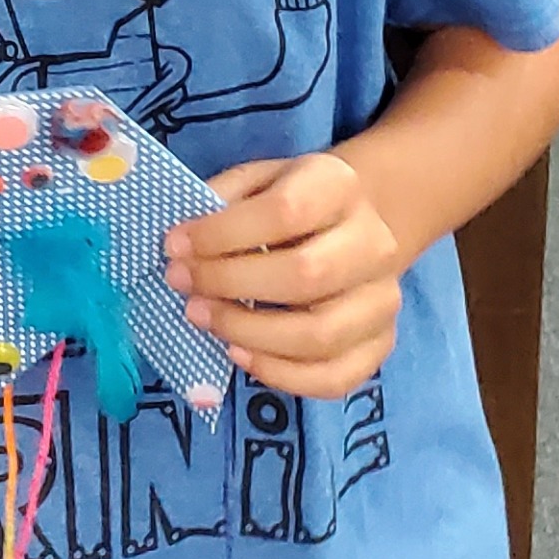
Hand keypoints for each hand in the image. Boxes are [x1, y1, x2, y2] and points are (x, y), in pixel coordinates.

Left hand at [162, 153, 400, 399]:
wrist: (355, 224)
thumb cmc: (294, 202)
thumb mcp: (257, 181)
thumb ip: (221, 202)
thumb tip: (181, 244)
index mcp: (340, 188)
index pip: (286, 211)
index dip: (223, 233)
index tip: (176, 245)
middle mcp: (374, 244)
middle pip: (306, 275)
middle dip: (231, 285)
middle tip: (183, 286)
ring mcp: (383, 300)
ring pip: (321, 335)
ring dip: (249, 334)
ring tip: (204, 319)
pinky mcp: (381, 343)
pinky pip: (335, 378)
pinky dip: (281, 375)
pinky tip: (239, 354)